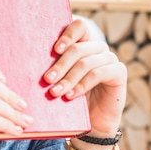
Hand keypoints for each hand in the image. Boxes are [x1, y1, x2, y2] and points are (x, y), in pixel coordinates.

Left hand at [43, 19, 126, 134]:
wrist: (93, 122)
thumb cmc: (72, 98)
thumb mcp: (61, 79)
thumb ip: (53, 67)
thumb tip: (31, 59)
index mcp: (84, 44)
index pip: (80, 27)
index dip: (67, 35)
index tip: (55, 50)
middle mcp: (98, 48)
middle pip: (78, 48)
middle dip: (60, 65)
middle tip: (47, 79)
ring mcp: (110, 59)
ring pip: (86, 63)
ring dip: (68, 79)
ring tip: (55, 92)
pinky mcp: (119, 72)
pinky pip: (98, 74)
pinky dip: (82, 85)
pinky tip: (71, 96)